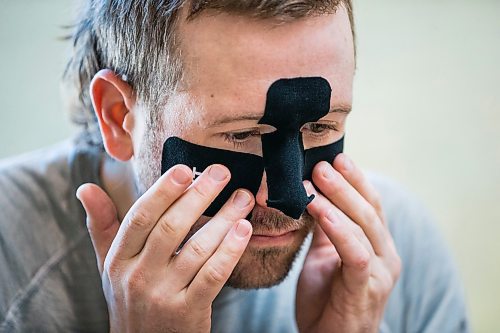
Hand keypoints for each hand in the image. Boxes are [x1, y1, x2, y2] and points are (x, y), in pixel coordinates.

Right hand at [76, 164, 253, 332]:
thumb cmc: (130, 297)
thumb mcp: (109, 264)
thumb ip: (101, 225)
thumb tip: (85, 187)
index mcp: (118, 259)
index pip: (140, 217)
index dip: (163, 191)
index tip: (184, 168)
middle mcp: (137, 276)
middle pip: (171, 228)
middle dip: (199, 196)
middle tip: (221, 172)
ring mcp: (163, 296)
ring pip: (197, 248)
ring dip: (224, 218)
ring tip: (242, 197)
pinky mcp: (188, 312)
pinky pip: (213, 275)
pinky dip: (230, 250)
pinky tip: (244, 229)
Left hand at [296, 154, 400, 332]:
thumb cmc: (327, 299)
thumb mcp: (324, 256)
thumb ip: (325, 228)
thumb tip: (312, 194)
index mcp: (376, 244)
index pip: (370, 204)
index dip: (356, 179)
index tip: (337, 157)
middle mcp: (385, 254)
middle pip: (369, 210)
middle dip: (345, 183)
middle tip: (322, 163)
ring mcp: (380, 272)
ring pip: (364, 227)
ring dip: (338, 200)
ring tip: (315, 179)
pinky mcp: (366, 288)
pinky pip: (355, 253)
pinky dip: (339, 229)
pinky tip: (320, 211)